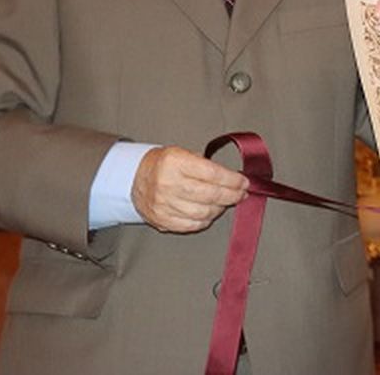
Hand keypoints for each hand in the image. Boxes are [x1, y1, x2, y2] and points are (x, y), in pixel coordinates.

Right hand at [131, 145, 248, 232]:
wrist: (134, 178)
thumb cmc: (164, 164)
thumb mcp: (184, 153)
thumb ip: (207, 165)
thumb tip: (234, 179)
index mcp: (176, 162)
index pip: (213, 173)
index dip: (233, 180)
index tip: (244, 182)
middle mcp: (169, 184)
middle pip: (210, 195)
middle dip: (232, 195)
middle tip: (241, 194)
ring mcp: (164, 204)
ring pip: (203, 212)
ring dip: (220, 208)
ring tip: (226, 202)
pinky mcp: (162, 220)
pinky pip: (191, 225)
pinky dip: (206, 220)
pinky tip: (210, 213)